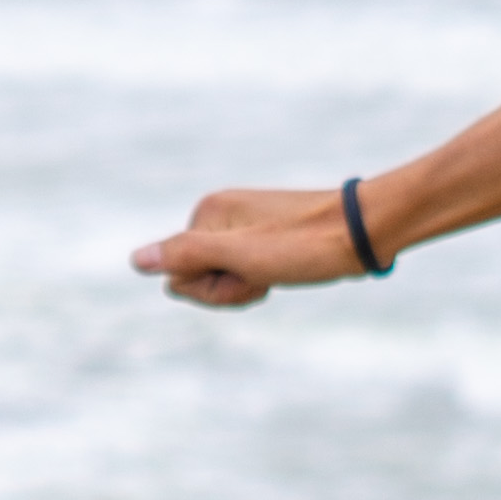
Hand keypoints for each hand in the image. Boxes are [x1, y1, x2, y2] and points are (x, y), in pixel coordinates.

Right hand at [133, 187, 369, 308]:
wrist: (363, 231)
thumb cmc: (305, 246)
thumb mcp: (241, 257)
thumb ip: (186, 256)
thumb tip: (136, 260)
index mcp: (207, 212)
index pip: (178, 275)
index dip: (213, 288)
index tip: (250, 272)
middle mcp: (220, 213)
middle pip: (197, 276)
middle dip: (229, 287)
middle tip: (268, 273)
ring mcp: (243, 224)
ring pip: (223, 277)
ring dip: (247, 285)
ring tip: (280, 271)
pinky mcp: (264, 236)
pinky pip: (244, 270)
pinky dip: (262, 279)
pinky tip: (285, 270)